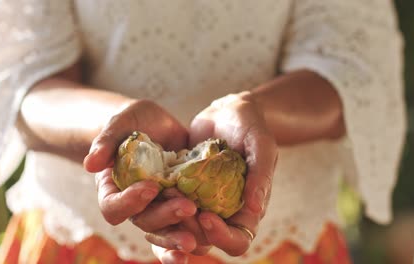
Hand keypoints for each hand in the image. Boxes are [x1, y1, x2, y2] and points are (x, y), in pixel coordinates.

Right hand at [85, 99, 195, 238]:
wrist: (158, 124)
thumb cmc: (132, 122)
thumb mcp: (120, 123)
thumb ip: (106, 141)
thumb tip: (90, 164)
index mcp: (113, 188)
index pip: (113, 206)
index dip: (129, 202)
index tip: (151, 187)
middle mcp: (134, 203)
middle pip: (145, 221)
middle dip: (165, 217)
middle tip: (188, 208)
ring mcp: (158, 205)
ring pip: (165, 230)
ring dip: (180, 235)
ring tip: (199, 234)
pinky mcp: (179, 202)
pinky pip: (184, 225)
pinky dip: (196, 233)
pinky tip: (210, 238)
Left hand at [151, 92, 278, 259]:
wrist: (228, 111)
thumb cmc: (250, 126)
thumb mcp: (261, 145)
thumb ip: (261, 174)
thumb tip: (256, 209)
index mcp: (247, 211)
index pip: (237, 241)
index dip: (221, 237)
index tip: (205, 215)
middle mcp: (223, 213)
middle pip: (204, 240)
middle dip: (188, 229)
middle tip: (176, 202)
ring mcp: (201, 203)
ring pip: (182, 229)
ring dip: (169, 220)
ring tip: (163, 195)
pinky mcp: (183, 190)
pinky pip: (168, 207)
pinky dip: (158, 204)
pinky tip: (152, 188)